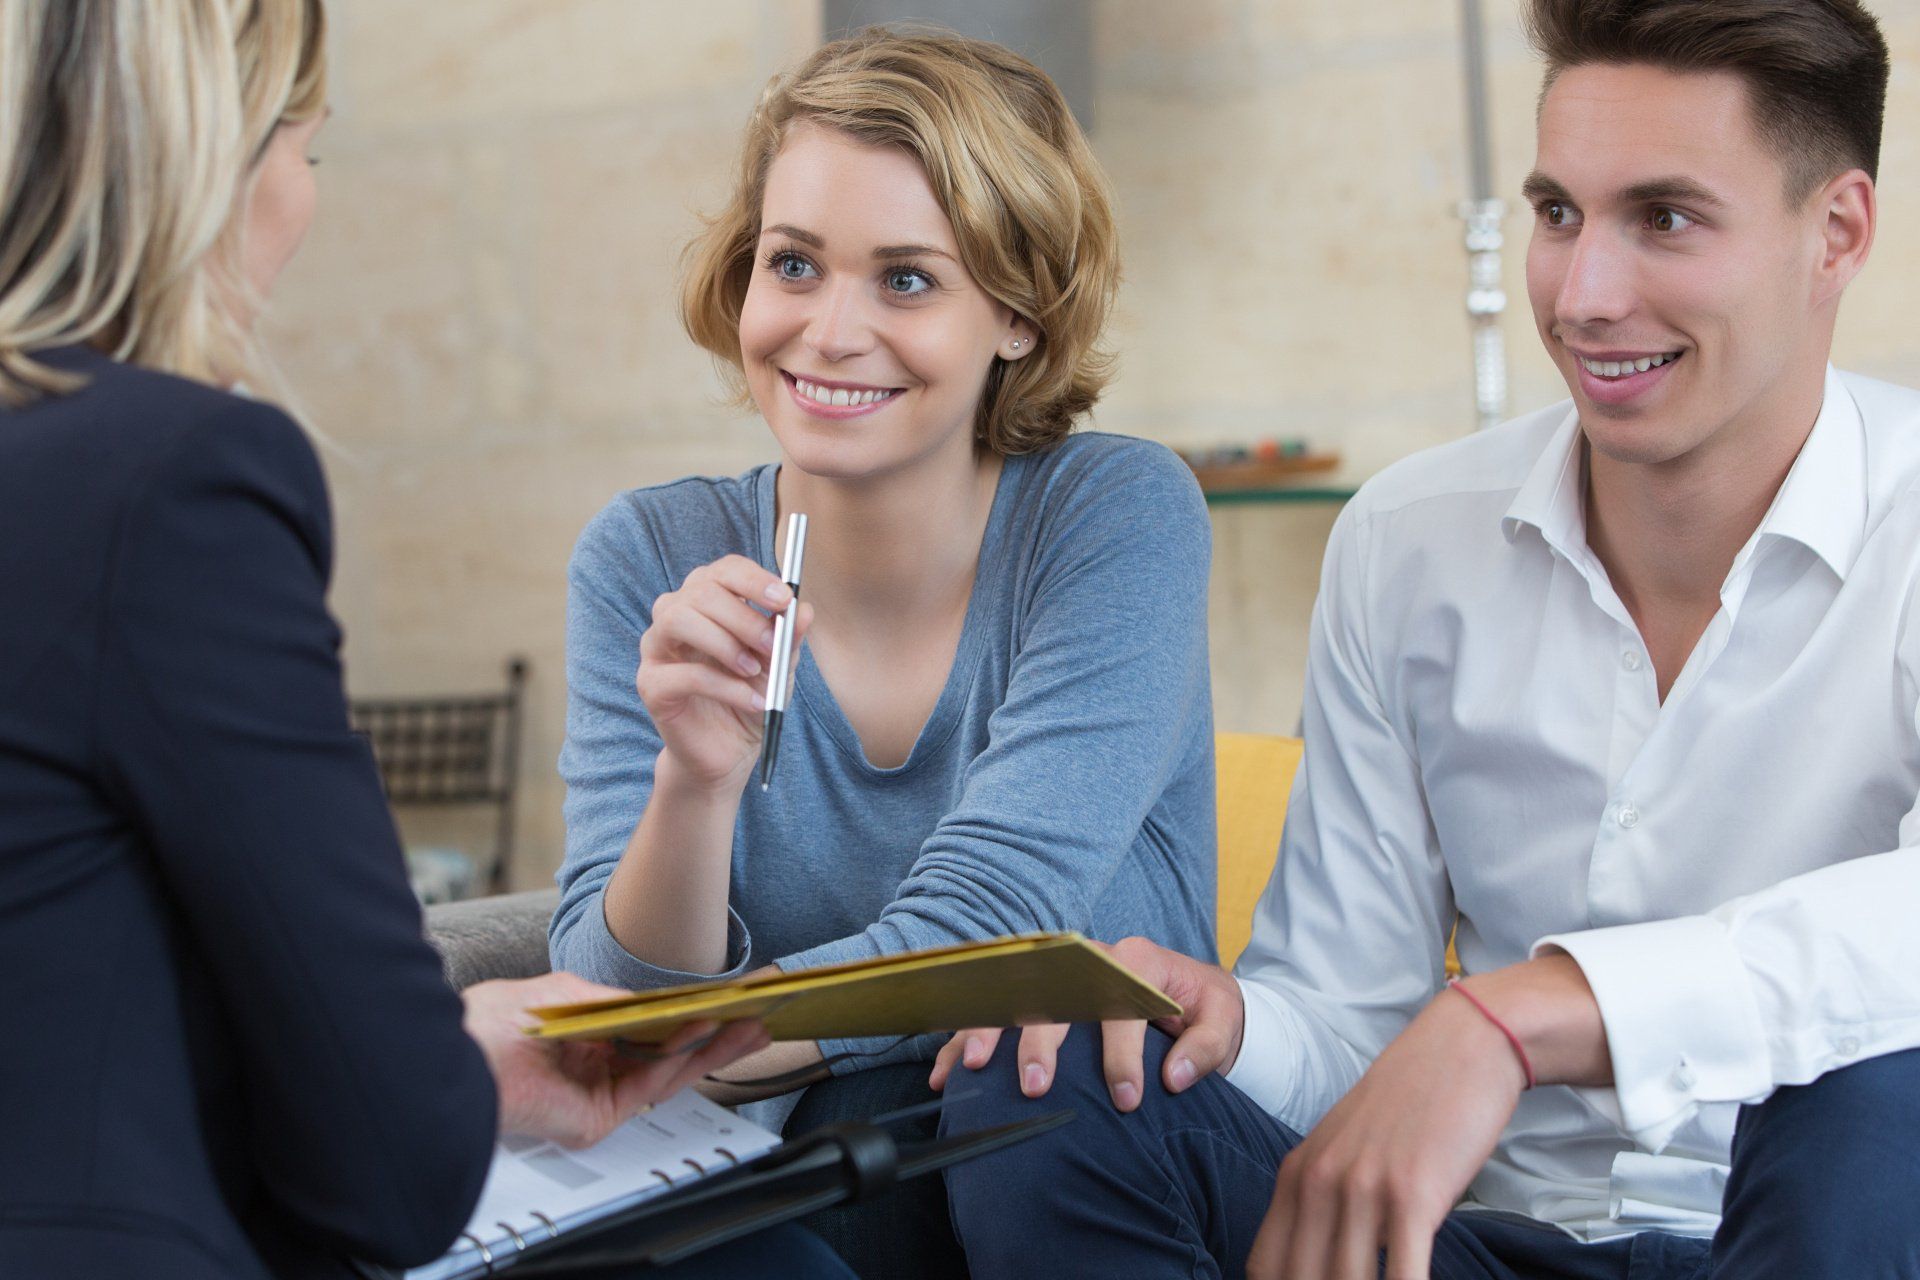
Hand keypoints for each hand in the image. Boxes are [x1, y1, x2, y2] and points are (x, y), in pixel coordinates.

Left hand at [462, 972, 769, 1147]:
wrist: (459, 1057)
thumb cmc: (489, 1025)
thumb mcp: (565, 994)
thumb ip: (614, 1000)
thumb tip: (654, 1001)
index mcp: (584, 1042)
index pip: (648, 1033)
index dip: (687, 1017)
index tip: (722, 999)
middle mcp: (595, 1071)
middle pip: (669, 1055)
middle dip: (715, 1036)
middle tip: (755, 1017)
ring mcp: (599, 1096)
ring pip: (670, 1072)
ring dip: (713, 1049)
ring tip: (751, 1025)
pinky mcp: (598, 1117)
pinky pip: (649, 1083)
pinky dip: (679, 1057)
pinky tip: (703, 1031)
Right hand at [637, 554, 813, 789]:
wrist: (729, 751)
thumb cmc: (750, 696)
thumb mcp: (779, 665)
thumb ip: (789, 637)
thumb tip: (805, 609)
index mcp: (707, 601)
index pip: (723, 570)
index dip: (754, 579)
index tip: (784, 599)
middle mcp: (676, 615)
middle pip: (701, 591)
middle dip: (744, 617)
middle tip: (773, 645)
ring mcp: (657, 648)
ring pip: (679, 619)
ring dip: (726, 644)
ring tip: (754, 671)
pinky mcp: (651, 684)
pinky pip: (683, 674)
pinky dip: (726, 687)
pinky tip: (753, 701)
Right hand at [928, 936, 1244, 1110]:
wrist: (1188, 995)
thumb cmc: (1203, 1007)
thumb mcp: (1223, 1019)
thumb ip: (1207, 1046)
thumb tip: (1175, 1076)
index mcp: (1136, 961)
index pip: (1122, 1004)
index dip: (1122, 1054)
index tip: (1126, 1099)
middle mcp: (1090, 960)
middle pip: (1056, 994)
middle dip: (1042, 1039)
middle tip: (1036, 1085)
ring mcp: (1059, 974)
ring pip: (1016, 994)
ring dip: (990, 1029)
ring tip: (971, 1067)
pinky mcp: (1040, 993)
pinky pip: (997, 1010)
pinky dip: (969, 1037)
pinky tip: (945, 1070)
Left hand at [1245, 984, 1525, 1279]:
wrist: (1460, 1048)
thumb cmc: (1409, 1107)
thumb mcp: (1346, 1149)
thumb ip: (1324, 1202)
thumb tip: (1319, 1262)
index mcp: (1296, 1176)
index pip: (1264, 1267)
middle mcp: (1319, 1183)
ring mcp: (1364, 1189)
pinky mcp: (1414, 1195)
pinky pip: (1403, 1275)